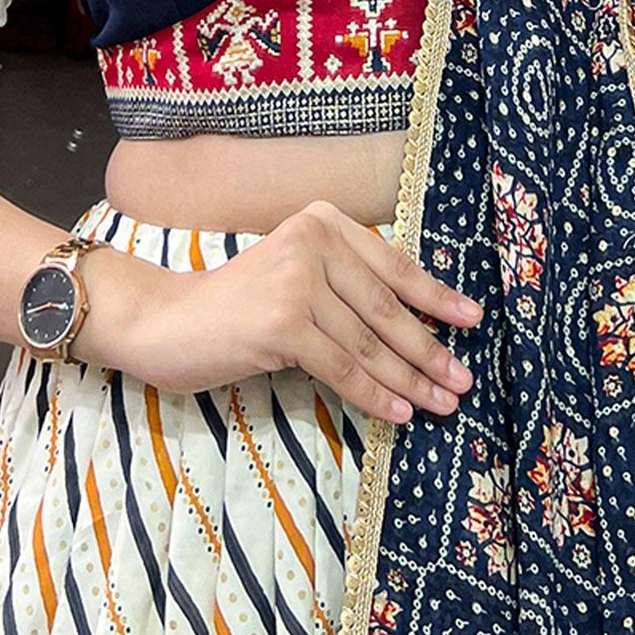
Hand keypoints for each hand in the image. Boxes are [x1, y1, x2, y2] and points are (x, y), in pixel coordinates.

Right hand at [133, 198, 482, 423]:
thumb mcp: (294, 277)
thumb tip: (416, 327)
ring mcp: (296, 281)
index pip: (392, 265)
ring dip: (410, 380)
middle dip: (429, 350)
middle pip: (386, 308)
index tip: (472, 321)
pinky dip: (374, 394)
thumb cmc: (233, 307)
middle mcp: (312, 241)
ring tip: (440, 404)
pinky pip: (342, 367)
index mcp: (321, 222)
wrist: (162, 321)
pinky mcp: (281, 323)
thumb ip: (343, 286)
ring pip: (368, 343)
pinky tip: (399, 412)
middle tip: (462, 381)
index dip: (436, 297)